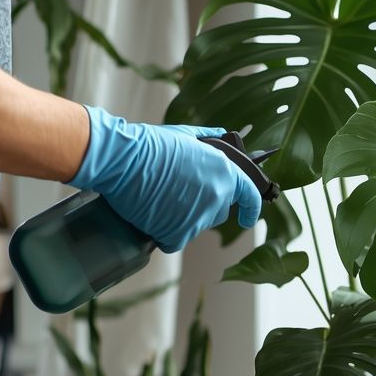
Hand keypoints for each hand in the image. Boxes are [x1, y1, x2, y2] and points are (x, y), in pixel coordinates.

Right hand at [70, 106, 262, 252]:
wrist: (124, 159)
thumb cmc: (151, 145)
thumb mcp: (186, 135)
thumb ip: (209, 139)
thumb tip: (221, 135)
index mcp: (225, 173)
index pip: (250, 197)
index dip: (251, 209)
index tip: (248, 218)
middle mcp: (217, 197)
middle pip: (218, 213)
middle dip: (204, 207)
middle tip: (179, 193)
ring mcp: (199, 218)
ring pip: (195, 227)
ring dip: (182, 219)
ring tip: (160, 198)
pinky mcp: (178, 234)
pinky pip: (175, 240)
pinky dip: (164, 233)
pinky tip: (152, 216)